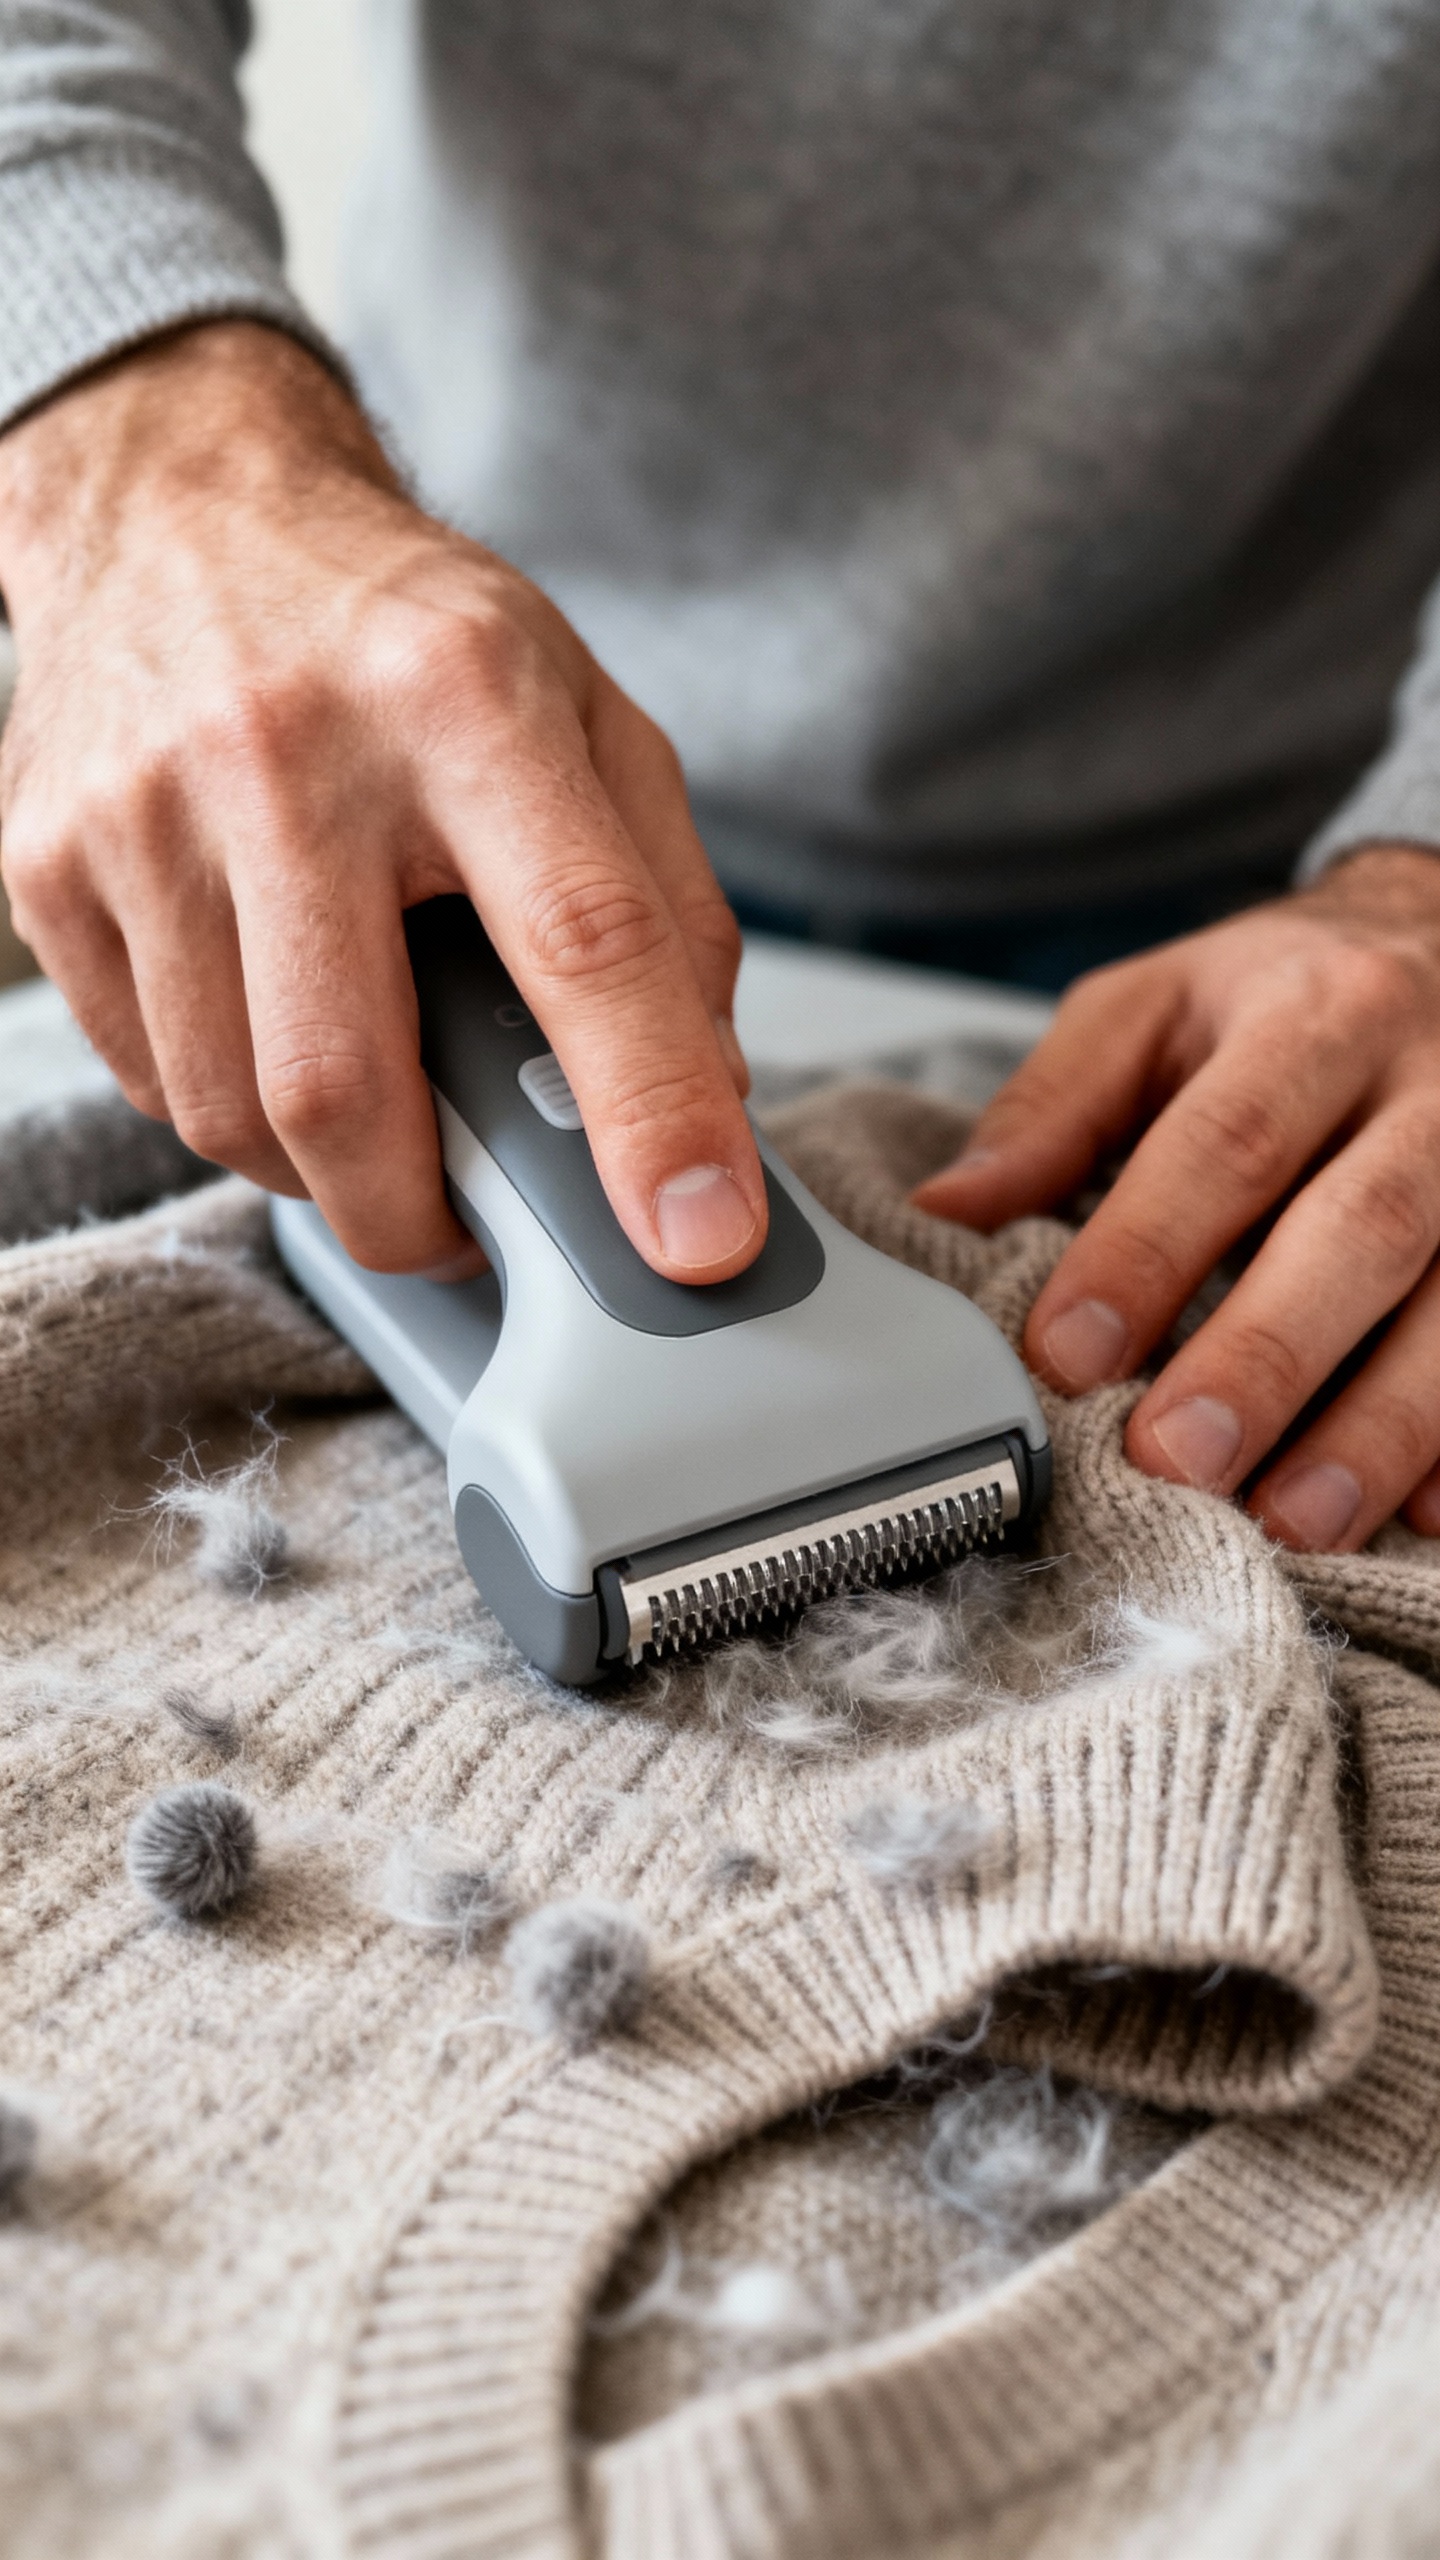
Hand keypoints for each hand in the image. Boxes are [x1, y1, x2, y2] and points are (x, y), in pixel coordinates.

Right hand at [0, 324, 763, 1282]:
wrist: (179, 509)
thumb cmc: (401, 634)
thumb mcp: (584, 715)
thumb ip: (666, 905)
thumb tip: (708, 1102)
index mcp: (464, 695)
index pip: (581, 939)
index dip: (651, 1112)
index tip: (697, 1238)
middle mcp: (288, 748)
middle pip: (347, 1085)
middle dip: (421, 1217)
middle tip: (467, 1226)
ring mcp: (143, 809)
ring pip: (230, 1111)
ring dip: (322, 1174)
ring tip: (372, 1117)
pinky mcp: (46, 862)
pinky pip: (147, 1078)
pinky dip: (229, 1111)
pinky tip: (273, 1037)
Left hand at [914, 848, 1439, 1551]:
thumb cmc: (1284, 994)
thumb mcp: (1154, 1007)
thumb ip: (1054, 1109)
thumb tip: (946, 1212)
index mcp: (1317, 1014)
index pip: (1226, 1139)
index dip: (1145, 1252)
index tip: (1066, 1354)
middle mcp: (1434, 1085)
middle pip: (1363, 1228)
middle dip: (1268, 1356)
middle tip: (1179, 1459)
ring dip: (1380, 1425)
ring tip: (1294, 1521)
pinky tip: (1419, 1515)